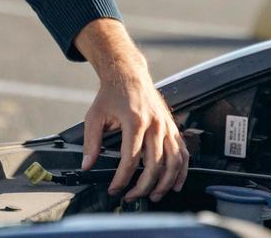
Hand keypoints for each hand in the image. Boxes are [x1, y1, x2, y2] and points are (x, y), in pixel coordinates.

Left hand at [80, 57, 189, 201]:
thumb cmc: (112, 93)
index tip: (114, 189)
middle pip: (154, 165)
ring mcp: (166, 125)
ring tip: (155, 196)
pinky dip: (182, 170)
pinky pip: (183, 152)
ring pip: (173, 161)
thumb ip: (91, 142)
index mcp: (134, 121)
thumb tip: (87, 164)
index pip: (130, 160)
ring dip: (166, 183)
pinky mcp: (172, 126)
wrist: (128, 73)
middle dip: (143, 186)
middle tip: (132, 197)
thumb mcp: (94, 116)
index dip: (122, 179)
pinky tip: (175, 182)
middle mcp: (155, 124)